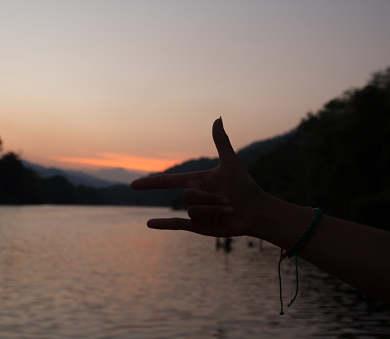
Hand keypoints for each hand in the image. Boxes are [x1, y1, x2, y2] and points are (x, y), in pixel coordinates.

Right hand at [131, 118, 263, 237]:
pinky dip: (163, 225)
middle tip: (229, 201)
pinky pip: (177, 225)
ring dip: (213, 210)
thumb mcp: (231, 163)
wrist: (256, 211)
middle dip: (210, 199)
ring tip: (229, 209)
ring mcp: (195, 213)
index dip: (150, 183)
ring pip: (193, 210)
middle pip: (188, 197)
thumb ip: (221, 142)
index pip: (168, 182)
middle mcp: (193, 197)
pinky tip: (149, 223)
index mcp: (196, 181)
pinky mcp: (198, 226)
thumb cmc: (245, 187)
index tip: (134, 185)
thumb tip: (217, 117)